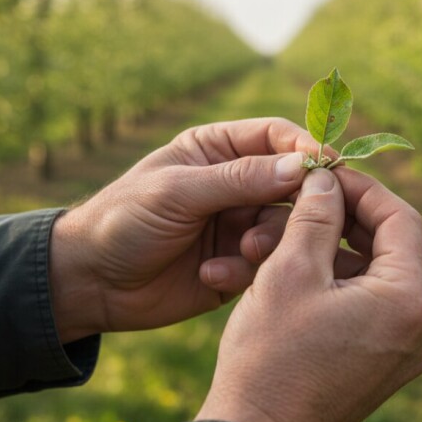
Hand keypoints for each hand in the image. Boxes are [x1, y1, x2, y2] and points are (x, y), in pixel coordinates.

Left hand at [48, 118, 321, 342]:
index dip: (305, 150)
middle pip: (291, 184)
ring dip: (270, 240)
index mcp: (217, 149)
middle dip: (295, 203)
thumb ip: (239, 179)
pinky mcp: (238, 262)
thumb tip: (302, 167)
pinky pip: (268, 262)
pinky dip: (248, 269)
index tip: (329, 167)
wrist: (92, 283)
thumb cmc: (123, 220)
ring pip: (285, 226)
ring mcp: (238, 223)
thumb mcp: (178, 192)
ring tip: (244, 252)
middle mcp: (235, 184)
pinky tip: (213, 276)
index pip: (275, 138)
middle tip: (298, 221)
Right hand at [196, 168, 421, 421]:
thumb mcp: (290, 270)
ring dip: (324, 252)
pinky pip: (362, 305)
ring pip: (369, 275)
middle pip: (387, 247)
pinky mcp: (382, 362)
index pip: (400, 219)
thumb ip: (316, 214)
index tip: (325, 172)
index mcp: (410, 301)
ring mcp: (404, 349)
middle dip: (338, 220)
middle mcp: (421, 327)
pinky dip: (328, 283)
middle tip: (297, 200)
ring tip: (269, 241)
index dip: (361, 188)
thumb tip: (327, 178)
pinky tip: (284, 270)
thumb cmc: (270, 357)